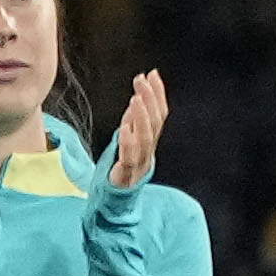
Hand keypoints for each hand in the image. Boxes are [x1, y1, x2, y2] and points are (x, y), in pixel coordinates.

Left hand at [105, 70, 169, 191]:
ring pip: (146, 138)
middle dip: (150, 99)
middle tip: (141, 79)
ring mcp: (139, 163)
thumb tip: (140, 89)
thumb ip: (133, 117)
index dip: (158, 94)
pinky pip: (130, 158)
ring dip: (142, 117)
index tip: (152, 73)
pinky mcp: (125, 174)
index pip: (160, 114)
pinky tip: (125, 128)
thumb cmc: (121, 166)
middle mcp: (149, 150)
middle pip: (155, 123)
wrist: (115, 202)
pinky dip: (128, 142)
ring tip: (136, 99)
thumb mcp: (127, 136)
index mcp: (151, 141)